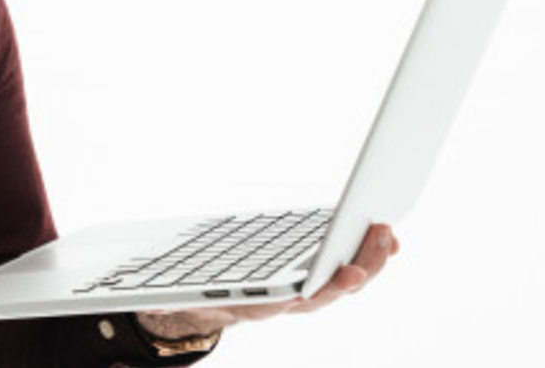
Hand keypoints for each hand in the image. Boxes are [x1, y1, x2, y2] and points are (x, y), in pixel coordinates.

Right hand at [135, 223, 401, 339]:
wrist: (205, 310)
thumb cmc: (194, 299)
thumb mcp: (178, 298)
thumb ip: (173, 301)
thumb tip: (157, 303)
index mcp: (256, 306)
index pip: (287, 303)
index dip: (311, 292)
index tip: (334, 280)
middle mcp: (285, 303)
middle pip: (328, 291)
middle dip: (357, 268)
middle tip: (380, 241)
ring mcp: (302, 292)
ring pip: (342, 281)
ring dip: (369, 259)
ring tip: (387, 233)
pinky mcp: (310, 279)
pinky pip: (343, 269)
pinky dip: (364, 254)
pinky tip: (381, 237)